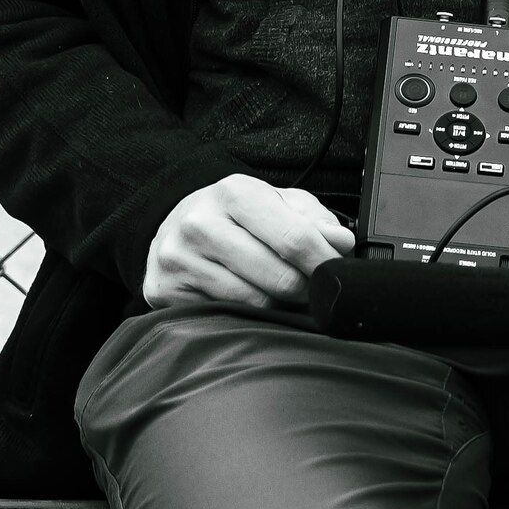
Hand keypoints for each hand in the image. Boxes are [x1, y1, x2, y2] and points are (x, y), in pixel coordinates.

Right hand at [142, 174, 349, 312]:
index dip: (325, 263)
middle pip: (278, 277)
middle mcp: (200, 223)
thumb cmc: (235, 215)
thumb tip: (341, 244)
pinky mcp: (166, 290)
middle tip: (314, 289)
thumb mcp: (277, 202)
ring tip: (283, 293)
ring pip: (255, 302)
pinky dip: (249, 314)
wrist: (176, 224)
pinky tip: (250, 298)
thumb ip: (314, 221)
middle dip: (307, 289)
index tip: (340, 276)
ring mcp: (179, 259)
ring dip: (280, 304)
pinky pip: (227, 314)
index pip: (294, 238)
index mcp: (234, 193)